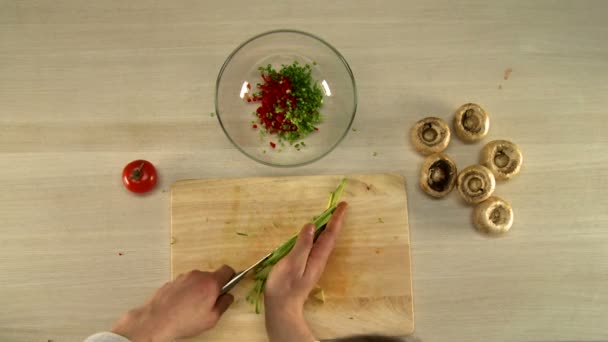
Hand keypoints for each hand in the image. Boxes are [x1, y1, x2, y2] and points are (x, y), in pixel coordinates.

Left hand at [111, 265, 234, 341]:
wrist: (157, 320)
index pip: (227, 270)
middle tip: (208, 304)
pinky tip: (181, 306)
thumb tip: (229, 296)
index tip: (229, 285)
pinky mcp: (172, 281)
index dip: (231, 276)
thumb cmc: (186, 320)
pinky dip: (186, 292)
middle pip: (211, 276)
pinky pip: (185, 285)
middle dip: (212, 287)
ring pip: (197, 280)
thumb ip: (224, 304)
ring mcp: (183, 277)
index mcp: (211, 282)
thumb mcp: (212, 318)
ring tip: (192, 307)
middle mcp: (198, 275)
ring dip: (198, 290)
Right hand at [264, 202, 347, 341]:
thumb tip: (311, 226)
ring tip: (330, 216)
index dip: (336, 219)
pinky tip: (315, 235)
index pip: (330, 234)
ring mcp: (313, 263)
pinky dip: (319, 236)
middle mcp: (319, 259)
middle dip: (335, 221)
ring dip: (328, 228)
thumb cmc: (285, 286)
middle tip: (340, 207)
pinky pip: (317, 246)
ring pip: (324, 241)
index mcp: (317, 257)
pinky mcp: (306, 267)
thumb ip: (303, 245)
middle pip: (330, 236)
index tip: (343, 205)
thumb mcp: (292, 263)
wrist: (282, 308)